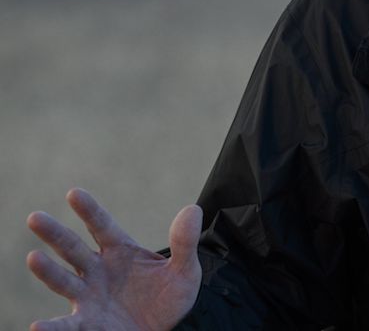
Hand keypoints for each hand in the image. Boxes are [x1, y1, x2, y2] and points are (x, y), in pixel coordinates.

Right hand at [26, 188, 202, 330]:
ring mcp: (89, 296)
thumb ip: (185, 243)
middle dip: (54, 233)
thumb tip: (193, 209)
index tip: (73, 193)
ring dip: (47, 271)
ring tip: (33, 258)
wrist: (167, 330)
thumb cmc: (170, 298)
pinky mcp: (86, 322)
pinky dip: (51, 327)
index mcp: (120, 251)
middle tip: (35, 218)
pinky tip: (37, 326)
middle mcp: (98, 270)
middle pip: (73, 248)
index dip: (89, 210)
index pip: (102, 226)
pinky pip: (66, 326)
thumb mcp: (185, 271)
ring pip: (63, 280)